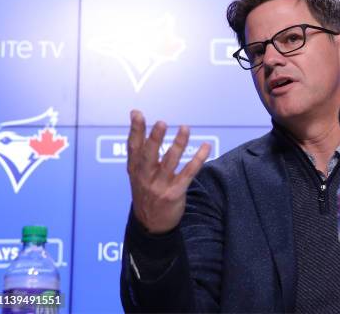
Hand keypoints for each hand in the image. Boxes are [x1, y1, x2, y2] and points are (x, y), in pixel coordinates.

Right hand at [127, 110, 210, 233]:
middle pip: (149, 155)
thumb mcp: (137, 173)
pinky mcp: (175, 193)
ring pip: (170, 162)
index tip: (137, 114)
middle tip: (161, 123)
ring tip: (185, 128)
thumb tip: (135, 115)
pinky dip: (198, 159)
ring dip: (178, 144)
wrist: (151, 225)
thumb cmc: (146, 191)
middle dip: (154, 139)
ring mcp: (160, 186)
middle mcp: (145, 177)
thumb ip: (139, 146)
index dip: (135, 130)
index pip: (133, 147)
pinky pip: (189, 173)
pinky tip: (205, 147)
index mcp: (135, 170)